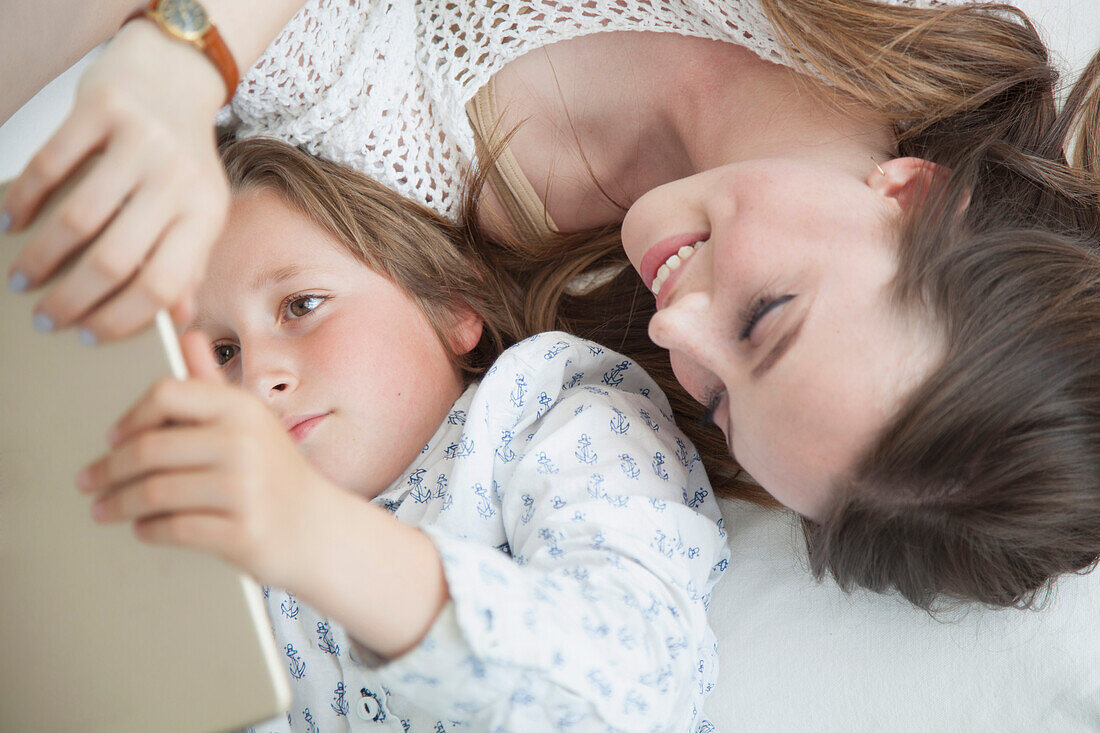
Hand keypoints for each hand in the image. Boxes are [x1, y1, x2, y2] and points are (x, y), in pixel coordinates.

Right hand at [3, 20, 228, 340]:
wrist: (175, 76)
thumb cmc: (184, 157)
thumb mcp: (201, 211)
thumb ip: (190, 262)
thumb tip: (176, 318)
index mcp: (206, 215)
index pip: (164, 284)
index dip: (123, 318)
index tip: (89, 337)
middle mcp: (178, 181)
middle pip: (115, 259)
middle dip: (72, 299)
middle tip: (45, 319)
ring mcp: (142, 144)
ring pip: (78, 218)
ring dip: (41, 257)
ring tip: (22, 279)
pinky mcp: (104, 110)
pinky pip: (51, 164)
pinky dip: (23, 200)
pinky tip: (9, 223)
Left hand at [77, 330, 334, 587]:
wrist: (318, 528)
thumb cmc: (274, 473)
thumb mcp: (250, 421)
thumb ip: (212, 382)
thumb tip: (187, 334)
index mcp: (242, 408)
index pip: (166, 394)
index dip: (130, 417)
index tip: (112, 438)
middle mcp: (244, 443)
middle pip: (149, 448)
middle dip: (109, 469)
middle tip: (89, 481)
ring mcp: (245, 488)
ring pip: (154, 492)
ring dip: (118, 504)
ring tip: (103, 509)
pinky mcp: (242, 531)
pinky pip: (173, 528)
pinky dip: (147, 530)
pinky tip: (141, 528)